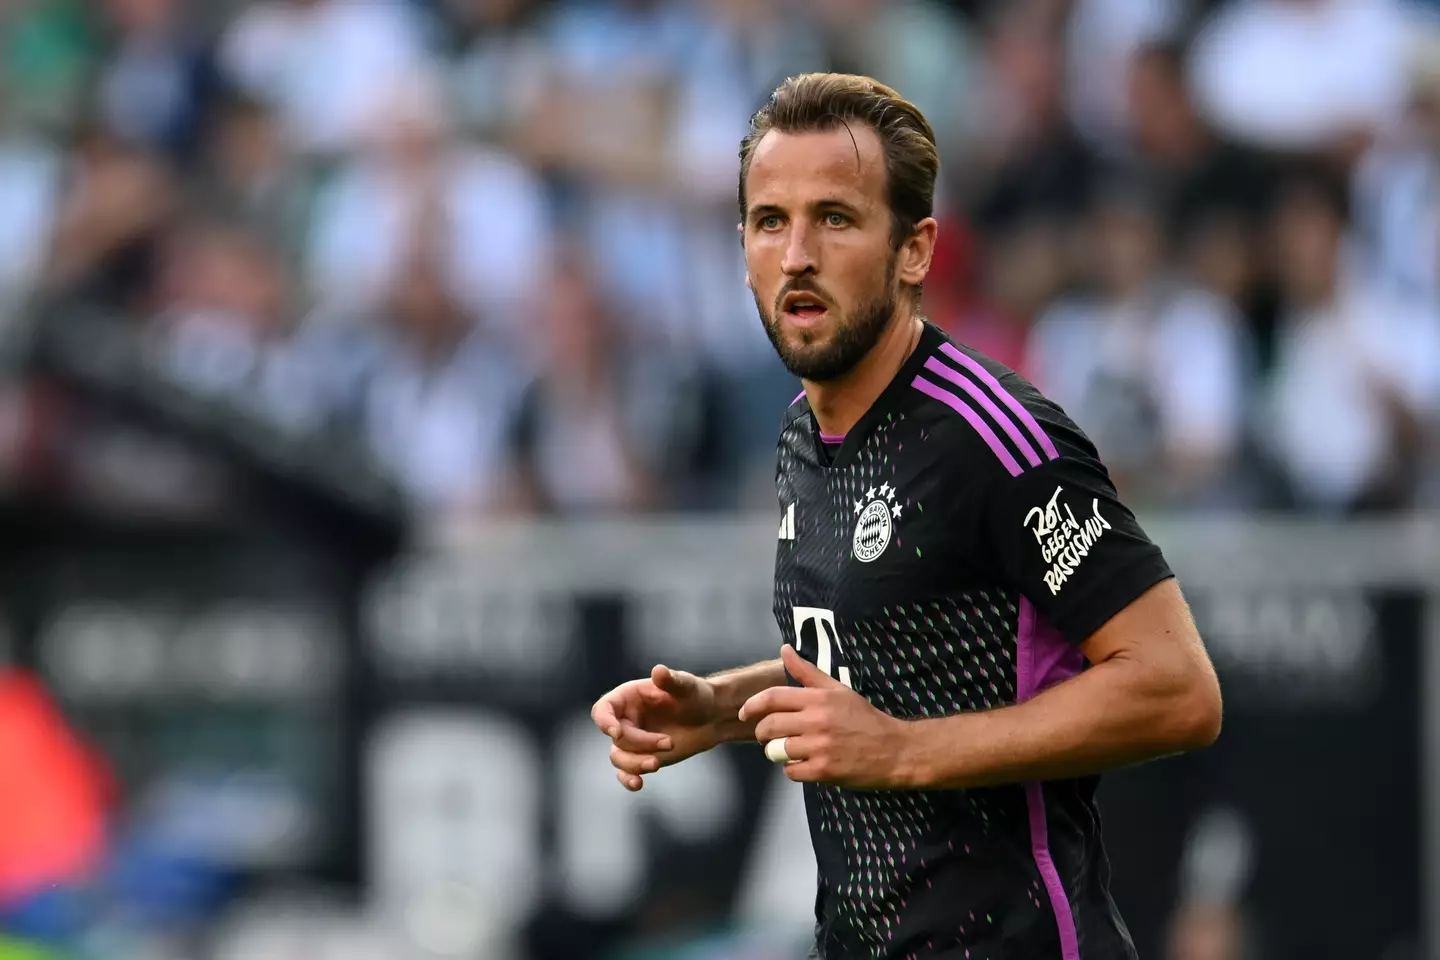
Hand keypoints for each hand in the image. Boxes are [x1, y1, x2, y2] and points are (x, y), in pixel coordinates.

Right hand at [592, 664, 721, 791]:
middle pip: (616, 738)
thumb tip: (658, 671)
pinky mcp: (641, 758)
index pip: (603, 709)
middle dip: (640, 743)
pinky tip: (638, 784)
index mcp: (628, 697)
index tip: (617, 733)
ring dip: (635, 764)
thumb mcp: (686, 686)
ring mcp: (632, 740)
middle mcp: (625, 719)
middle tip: (669, 743)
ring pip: (618, 758)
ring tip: (658, 763)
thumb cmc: (695, 695)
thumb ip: (671, 680)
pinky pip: (625, 772)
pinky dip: (628, 779)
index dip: (605, 722)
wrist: (709, 717)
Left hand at [739, 645, 910, 788]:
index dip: (751, 706)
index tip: (744, 713)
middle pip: (769, 726)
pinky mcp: (824, 770)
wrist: (896, 750)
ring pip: (776, 751)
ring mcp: (820, 747)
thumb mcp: (838, 689)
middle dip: (763, 733)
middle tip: (769, 736)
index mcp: (819, 698)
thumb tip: (784, 649)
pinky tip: (806, 764)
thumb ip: (807, 671)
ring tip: (791, 750)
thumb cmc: (865, 718)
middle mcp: (817, 721)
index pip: (772, 697)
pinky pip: (791, 771)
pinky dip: (794, 769)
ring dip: (778, 753)